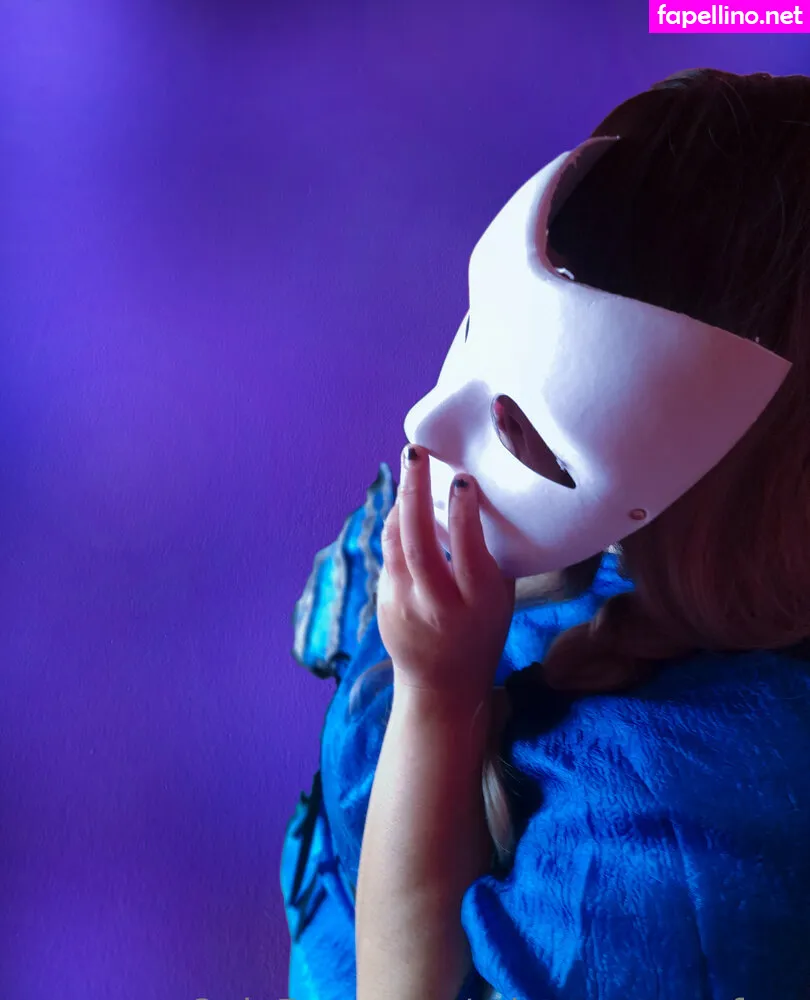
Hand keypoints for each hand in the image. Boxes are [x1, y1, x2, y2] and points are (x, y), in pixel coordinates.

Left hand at [376, 444, 514, 703]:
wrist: (441, 685)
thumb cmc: (482, 631)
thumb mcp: (500, 599)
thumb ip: (487, 557)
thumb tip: (475, 498)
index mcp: (478, 602)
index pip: (468, 552)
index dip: (464, 514)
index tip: (462, 480)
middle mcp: (437, 604)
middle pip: (419, 543)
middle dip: (415, 493)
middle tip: (415, 454)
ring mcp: (404, 604)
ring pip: (395, 543)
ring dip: (400, 502)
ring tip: (409, 468)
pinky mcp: (383, 602)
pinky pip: (388, 553)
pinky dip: (396, 524)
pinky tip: (404, 504)